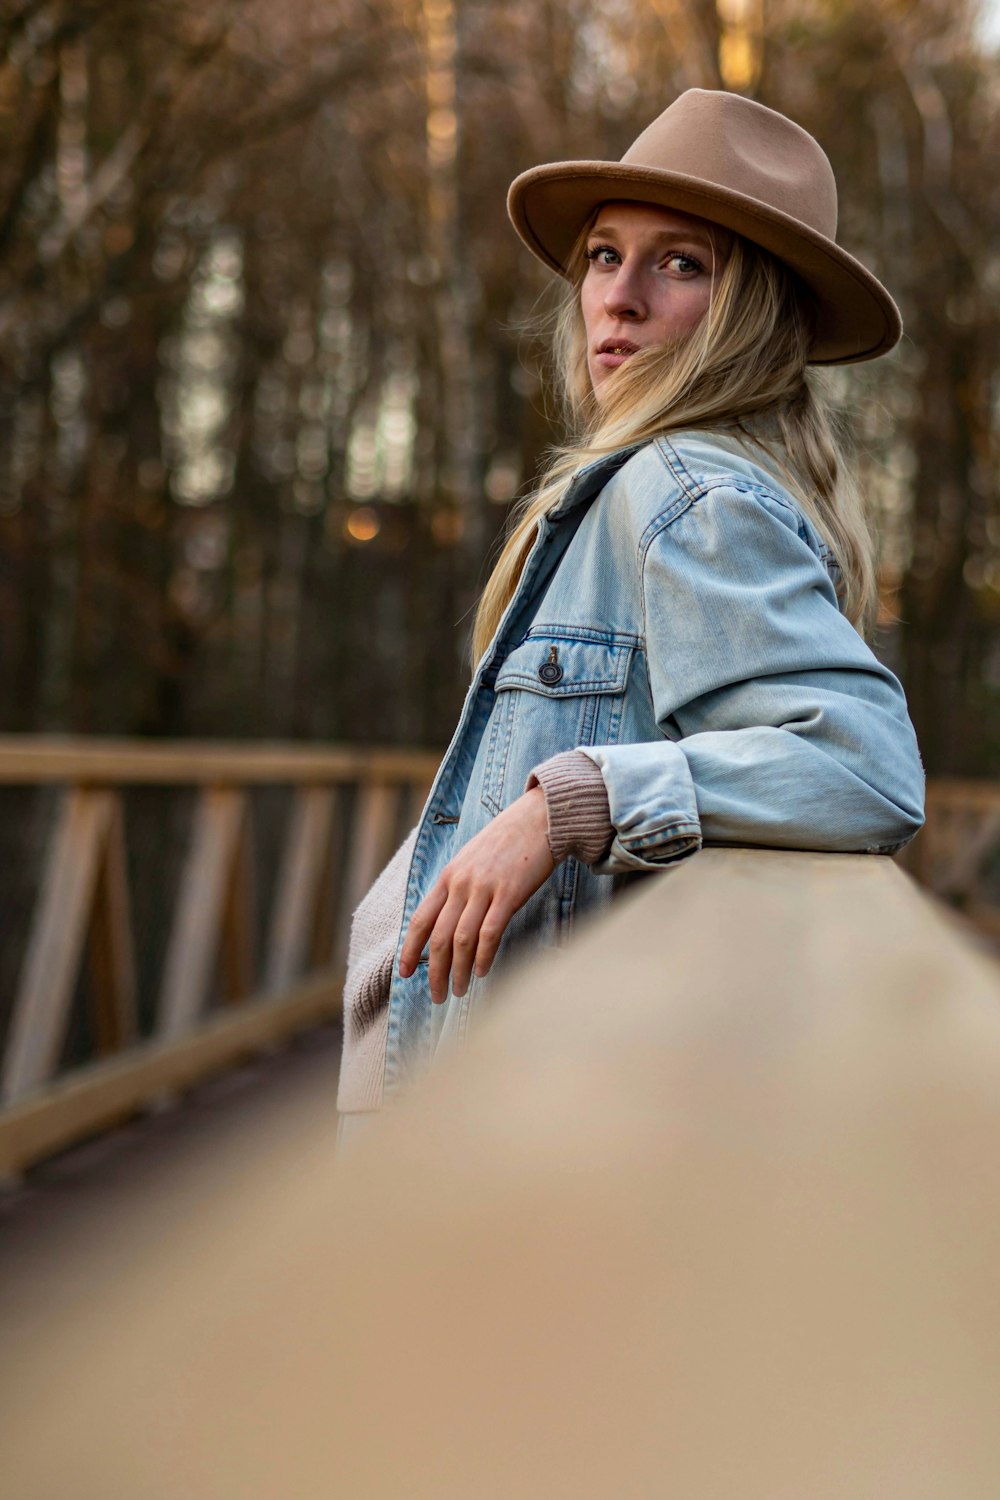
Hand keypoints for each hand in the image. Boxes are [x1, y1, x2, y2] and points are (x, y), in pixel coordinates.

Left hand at [398, 787, 555, 1002]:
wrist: (540, 818)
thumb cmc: (508, 841)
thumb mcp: (472, 860)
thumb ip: (459, 887)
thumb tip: (449, 921)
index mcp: (448, 876)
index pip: (419, 919)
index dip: (409, 949)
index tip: (406, 973)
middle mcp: (460, 883)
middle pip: (438, 937)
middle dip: (434, 971)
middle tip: (437, 996)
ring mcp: (483, 888)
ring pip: (461, 939)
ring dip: (458, 971)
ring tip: (459, 991)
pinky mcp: (508, 893)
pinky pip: (490, 932)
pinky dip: (483, 956)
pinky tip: (482, 972)